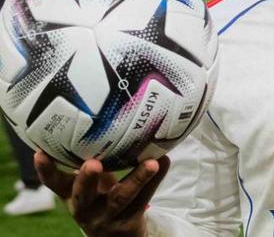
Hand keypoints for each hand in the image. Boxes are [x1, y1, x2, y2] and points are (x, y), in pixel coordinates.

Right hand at [35, 151, 169, 236]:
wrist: (117, 236)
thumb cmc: (102, 198)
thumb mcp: (92, 184)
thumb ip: (93, 159)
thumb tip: (104, 117)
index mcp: (73, 195)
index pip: (55, 183)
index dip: (46, 170)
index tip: (40, 152)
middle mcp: (86, 208)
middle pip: (83, 195)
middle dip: (86, 179)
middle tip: (92, 163)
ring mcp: (107, 217)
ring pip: (122, 198)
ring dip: (137, 179)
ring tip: (152, 162)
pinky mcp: (129, 222)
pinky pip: (144, 199)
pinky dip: (155, 179)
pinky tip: (164, 161)